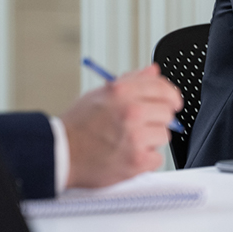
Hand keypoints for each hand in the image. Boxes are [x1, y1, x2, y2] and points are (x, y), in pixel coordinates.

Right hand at [60, 63, 183, 188]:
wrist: (59, 154)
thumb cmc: (78, 126)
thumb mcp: (101, 94)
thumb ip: (131, 81)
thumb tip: (153, 71)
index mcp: (123, 92)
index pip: (163, 88)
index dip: (171, 96)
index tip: (173, 102)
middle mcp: (131, 112)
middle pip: (167, 113)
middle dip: (157, 119)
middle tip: (140, 125)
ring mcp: (135, 137)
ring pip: (164, 135)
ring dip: (150, 140)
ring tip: (129, 141)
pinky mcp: (136, 160)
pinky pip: (157, 158)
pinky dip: (145, 160)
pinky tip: (128, 155)